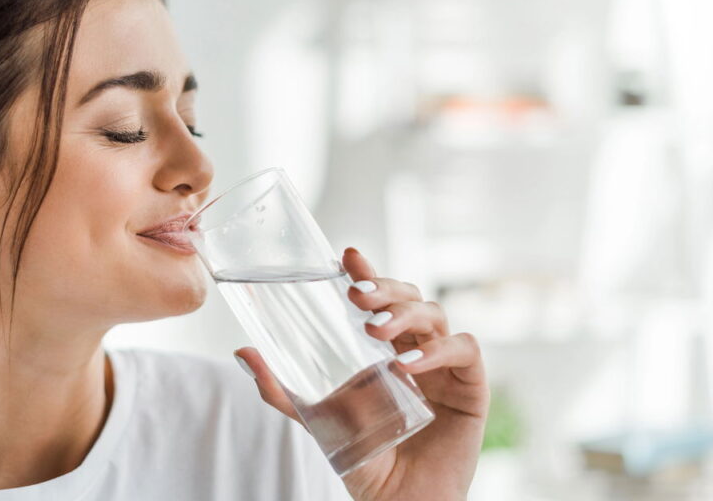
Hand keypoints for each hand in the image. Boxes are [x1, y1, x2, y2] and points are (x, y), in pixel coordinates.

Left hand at [234, 247, 488, 500]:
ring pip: (435, 313)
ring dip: (405, 314)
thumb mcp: (317, 417)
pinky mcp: (470, 387)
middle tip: (357, 296)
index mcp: (384, 348)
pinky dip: (438, 349)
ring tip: (375, 330)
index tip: (348, 256)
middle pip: (410, 297)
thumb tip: (242, 352)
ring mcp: (444, 365)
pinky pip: (464, 349)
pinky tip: (407, 364)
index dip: (369, 273)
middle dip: (385, 288)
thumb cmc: (363, 458)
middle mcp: (416, 349)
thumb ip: (282, 390)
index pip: (380, 298)